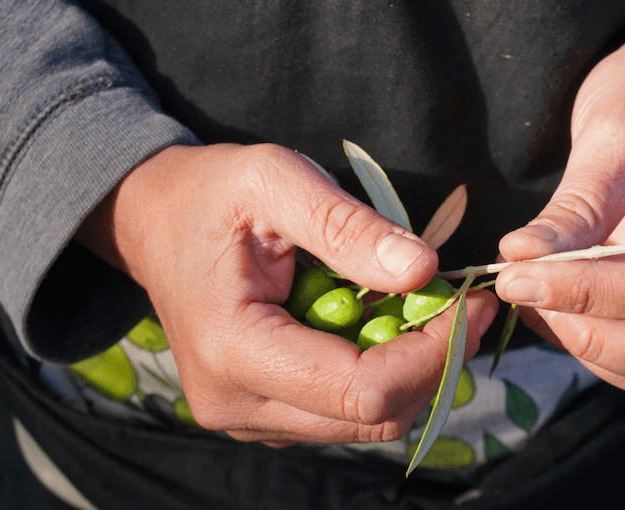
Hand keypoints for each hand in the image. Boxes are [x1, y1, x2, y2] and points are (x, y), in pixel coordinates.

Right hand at [77, 143, 497, 444]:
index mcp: (232, 349)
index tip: (467, 302)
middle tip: (464, 305)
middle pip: (373, 418)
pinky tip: (392, 324)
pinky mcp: (267, 412)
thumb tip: (423, 272)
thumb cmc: (209, 195)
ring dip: (415, 370)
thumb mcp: (273, 180)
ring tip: (434, 309)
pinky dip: (386, 373)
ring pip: (367, 422)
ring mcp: (251, 416)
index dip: (431, 352)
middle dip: (434, 363)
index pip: (361, 390)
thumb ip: (344, 225)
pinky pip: (347, 413)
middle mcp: (237, 404)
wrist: (156, 224)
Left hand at [495, 21, 624, 403]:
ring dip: (589, 348)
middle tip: (524, 293)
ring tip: (532, 295)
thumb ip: (575, 208)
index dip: (590, 291)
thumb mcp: (614, 137)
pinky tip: (550, 308)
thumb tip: (518, 258)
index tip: (516, 278)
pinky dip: (592, 348)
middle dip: (594, 336)